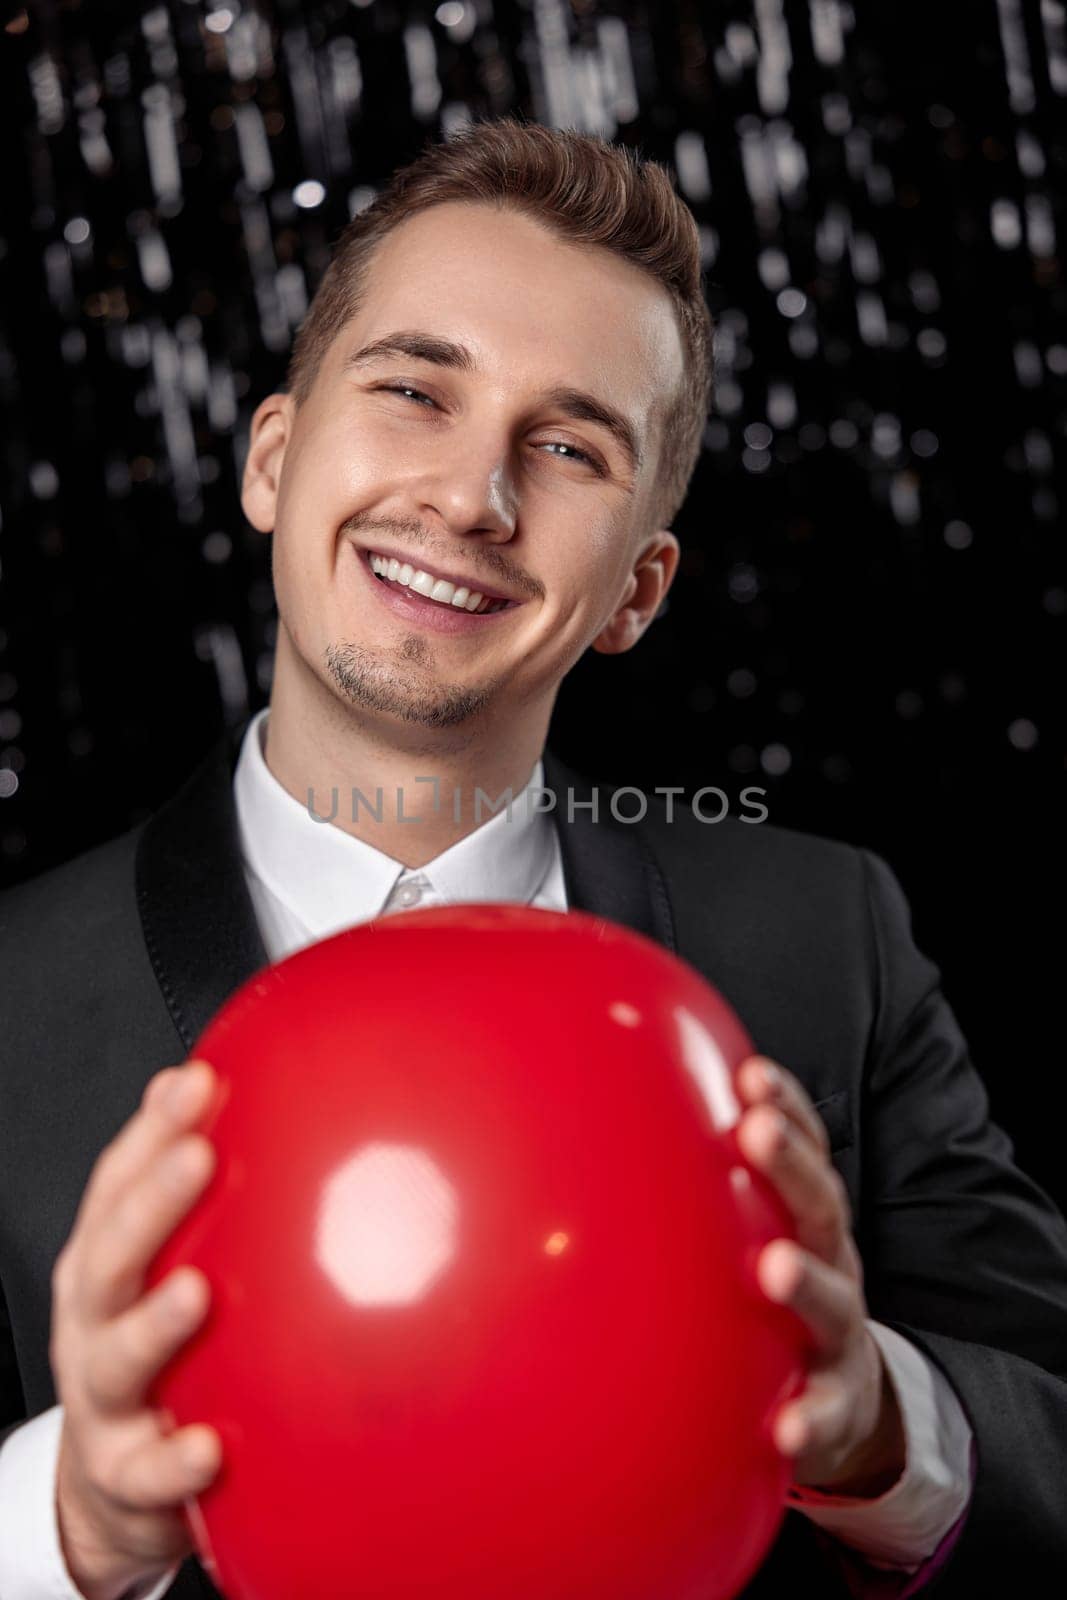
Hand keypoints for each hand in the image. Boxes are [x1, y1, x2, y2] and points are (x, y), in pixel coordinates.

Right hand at [49, 1060, 221, 1599]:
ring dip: (154, 1325)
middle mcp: (91, 1323)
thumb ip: (189, 1195)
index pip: (117, 1184)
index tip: (197, 1081)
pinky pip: (147, 1473)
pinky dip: (173, 1461)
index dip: (151, 1130)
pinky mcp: (125, 1475)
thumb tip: (221, 1090)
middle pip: (110, 1256)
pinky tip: (208, 1447)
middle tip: (198, 1155)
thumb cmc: (148, 1350)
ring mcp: (103, 1399)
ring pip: (117, 1358)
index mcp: (102, 1264)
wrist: (108, 1486)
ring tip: (195, 1292)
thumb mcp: (159, 1269)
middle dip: (149, 1202)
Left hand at [735, 1056, 905, 1497]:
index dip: (786, 1107)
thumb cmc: (774, 1297)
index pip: (805, 1150)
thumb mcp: (753, 1237)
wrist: (844, 1400)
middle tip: (756, 1129)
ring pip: (831, 1303)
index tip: (751, 1073)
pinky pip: (825, 1416)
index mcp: (808, 1218)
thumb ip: (701, 1189)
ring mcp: (838, 1336)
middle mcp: (832, 1264)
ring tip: (774, 1266)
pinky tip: (787, 1425)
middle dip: (789, 1164)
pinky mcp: (836, 1408)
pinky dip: (810, 1420)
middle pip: (819, 1206)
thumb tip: (606, 1116)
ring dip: (804, 1281)